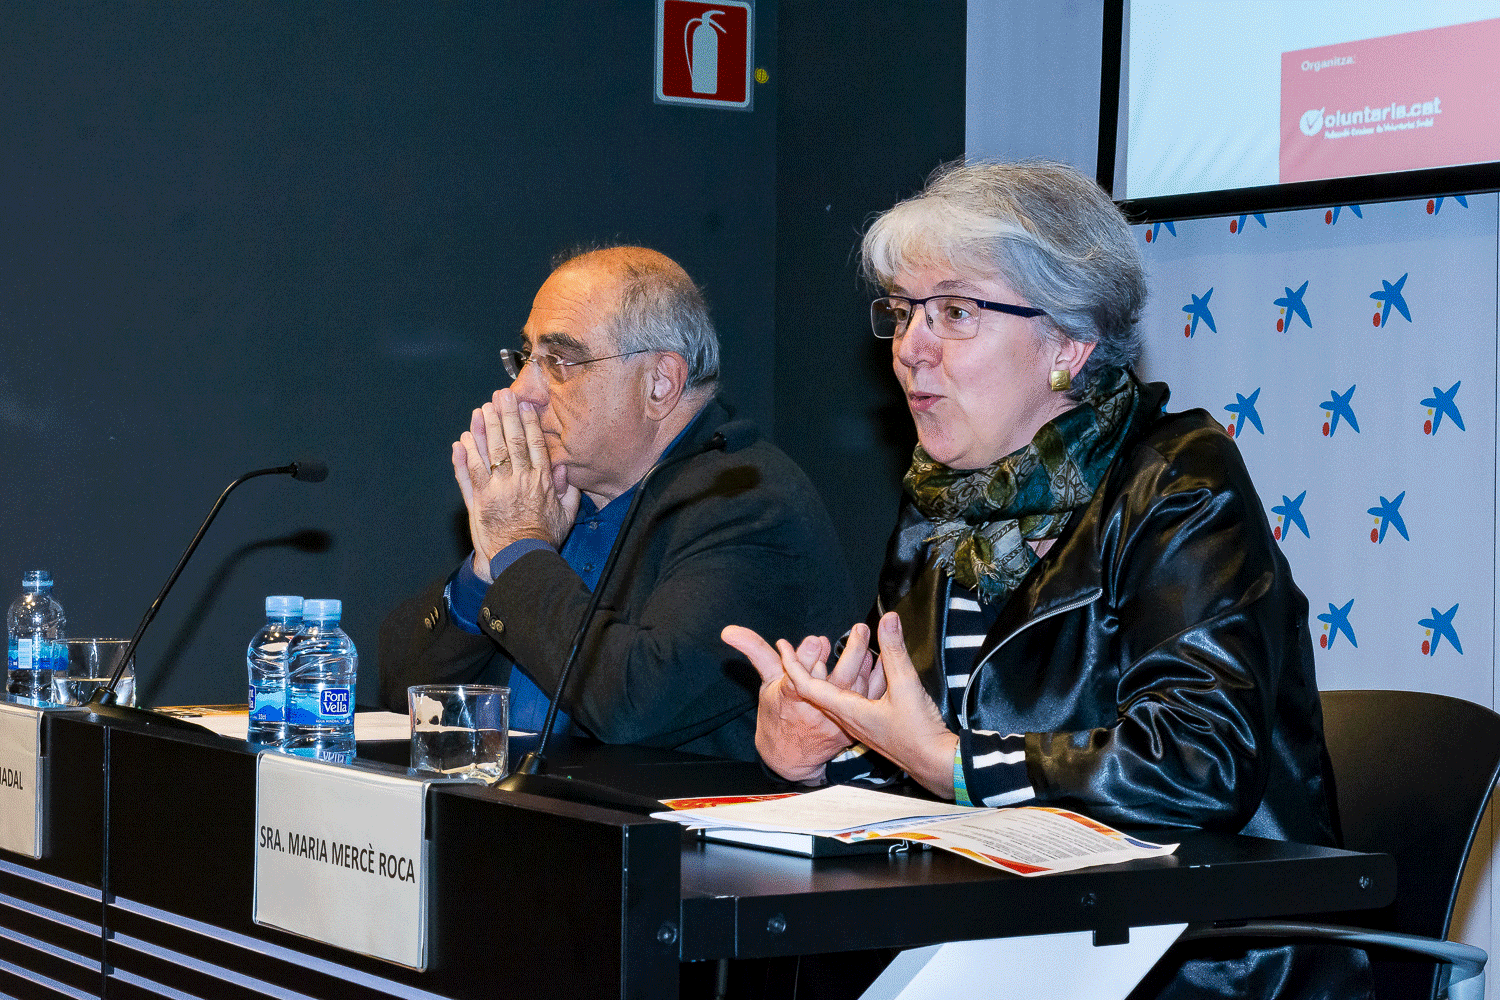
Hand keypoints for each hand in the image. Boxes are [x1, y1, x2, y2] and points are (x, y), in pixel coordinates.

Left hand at [452, 388, 579, 581]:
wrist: (521, 559)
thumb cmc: (544, 538)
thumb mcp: (567, 514)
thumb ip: (567, 490)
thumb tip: (562, 468)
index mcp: (540, 481)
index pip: (534, 444)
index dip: (528, 422)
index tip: (524, 405)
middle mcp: (518, 479)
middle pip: (511, 440)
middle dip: (505, 415)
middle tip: (500, 395)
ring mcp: (496, 488)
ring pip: (488, 452)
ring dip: (483, 428)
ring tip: (481, 409)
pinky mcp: (478, 500)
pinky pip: (469, 473)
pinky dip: (464, 456)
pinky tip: (462, 440)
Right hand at [722, 624, 867, 783]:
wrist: (789, 755)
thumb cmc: (777, 712)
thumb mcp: (765, 680)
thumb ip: (754, 650)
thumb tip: (730, 630)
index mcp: (792, 696)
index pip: (801, 675)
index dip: (809, 657)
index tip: (817, 640)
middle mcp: (816, 709)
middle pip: (838, 681)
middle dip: (850, 653)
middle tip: (859, 629)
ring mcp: (836, 719)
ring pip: (858, 690)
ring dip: (868, 664)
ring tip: (873, 641)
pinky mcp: (851, 726)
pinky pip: (870, 702)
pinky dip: (878, 681)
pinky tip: (882, 663)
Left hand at [781, 612, 957, 798]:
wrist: (937, 764)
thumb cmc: (919, 733)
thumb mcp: (907, 686)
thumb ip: (895, 651)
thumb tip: (888, 620)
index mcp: (849, 711)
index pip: (809, 686)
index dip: (792, 665)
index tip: (783, 646)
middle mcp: (849, 719)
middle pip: (819, 689)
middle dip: (811, 663)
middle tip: (808, 641)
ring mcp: (861, 724)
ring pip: (839, 693)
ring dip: (835, 671)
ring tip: (833, 648)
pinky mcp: (874, 725)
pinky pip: (855, 699)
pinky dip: (855, 681)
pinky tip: (870, 670)